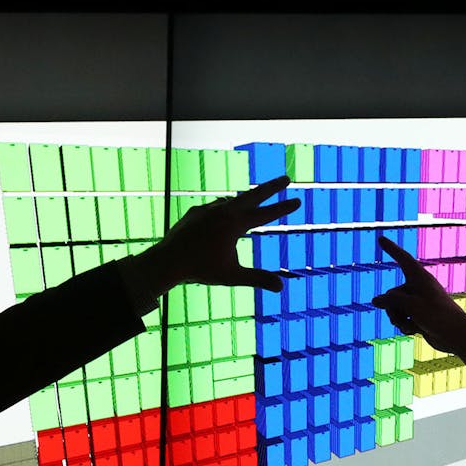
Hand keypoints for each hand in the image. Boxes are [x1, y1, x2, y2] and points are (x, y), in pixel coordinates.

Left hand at [127, 175, 300, 295]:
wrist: (168, 260)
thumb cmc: (200, 270)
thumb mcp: (232, 276)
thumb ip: (257, 279)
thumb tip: (281, 287)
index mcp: (235, 224)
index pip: (265, 214)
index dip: (283, 208)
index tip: (297, 199)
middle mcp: (223, 211)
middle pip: (253, 195)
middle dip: (271, 187)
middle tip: (286, 178)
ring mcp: (208, 210)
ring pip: (232, 200)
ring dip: (246, 198)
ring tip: (256, 198)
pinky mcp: (195, 213)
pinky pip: (215, 208)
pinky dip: (225, 208)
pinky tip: (225, 212)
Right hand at [371, 236, 465, 360]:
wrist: (456, 335)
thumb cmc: (438, 316)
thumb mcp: (411, 306)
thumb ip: (391, 301)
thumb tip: (374, 300)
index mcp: (420, 278)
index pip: (402, 259)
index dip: (391, 249)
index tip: (381, 238)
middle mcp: (418, 287)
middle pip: (392, 294)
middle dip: (393, 308)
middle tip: (407, 316)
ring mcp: (418, 301)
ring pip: (394, 308)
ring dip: (398, 319)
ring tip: (410, 325)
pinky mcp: (418, 314)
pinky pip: (401, 317)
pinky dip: (405, 325)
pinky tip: (414, 331)